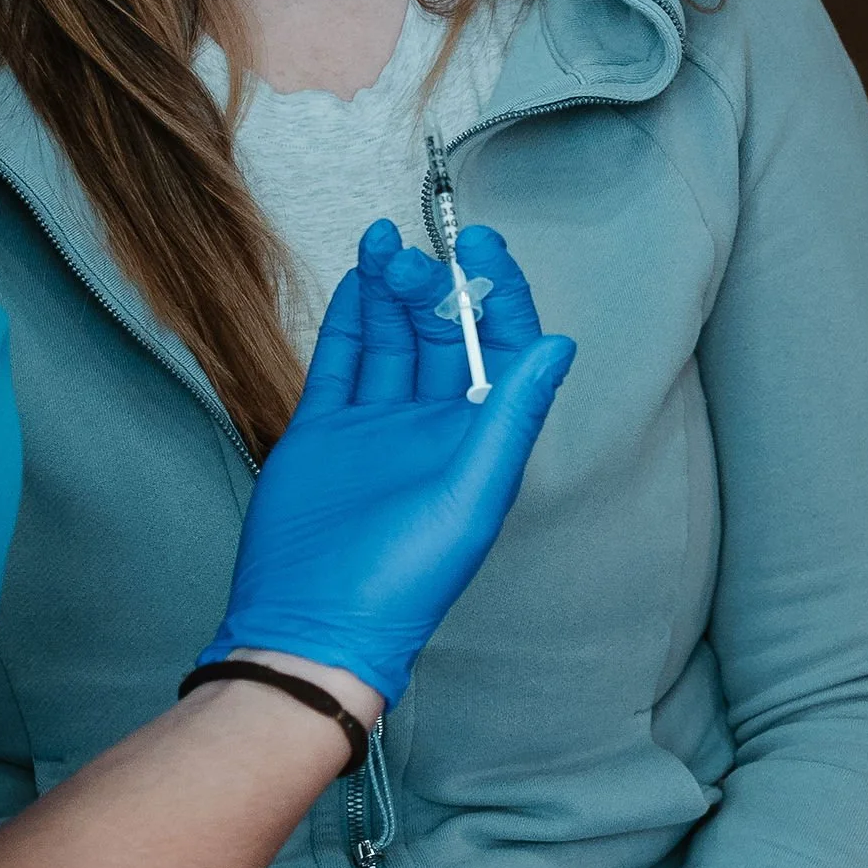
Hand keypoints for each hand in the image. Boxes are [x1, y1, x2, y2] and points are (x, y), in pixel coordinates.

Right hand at [205, 223, 573, 706]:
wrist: (309, 623)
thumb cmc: (401, 580)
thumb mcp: (470, 496)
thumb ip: (511, 416)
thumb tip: (558, 346)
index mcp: (478, 441)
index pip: (500, 348)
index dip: (497, 293)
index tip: (483, 246)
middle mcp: (430, 429)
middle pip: (440, 334)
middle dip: (433, 285)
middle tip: (417, 252)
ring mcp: (374, 427)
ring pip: (390, 338)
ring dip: (390, 289)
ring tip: (383, 244)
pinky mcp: (322, 432)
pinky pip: (340, 362)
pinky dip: (349, 319)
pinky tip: (358, 280)